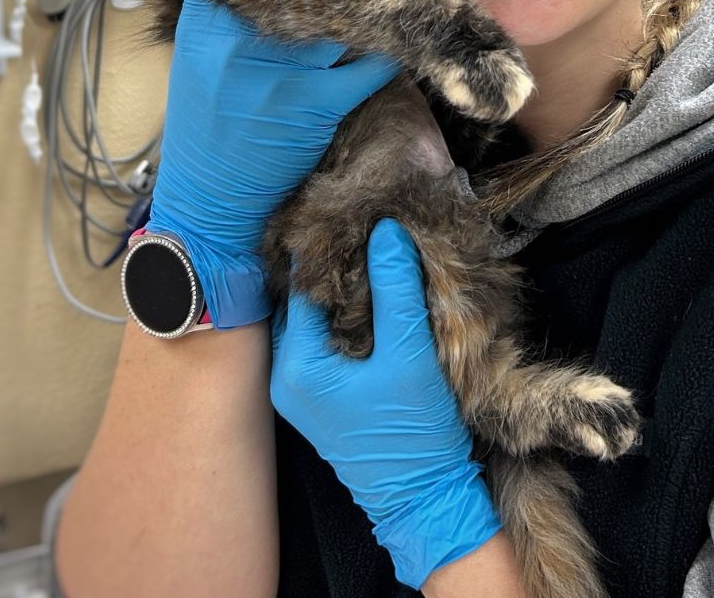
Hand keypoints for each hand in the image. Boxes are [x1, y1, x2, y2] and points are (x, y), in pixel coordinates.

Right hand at [147, 0, 398, 328]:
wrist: (210, 202)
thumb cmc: (206, 126)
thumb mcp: (199, 60)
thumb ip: (224, 11)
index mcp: (204, 25)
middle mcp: (240, 40)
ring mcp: (282, 73)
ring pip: (341, 14)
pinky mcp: (318, 104)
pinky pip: (368, 64)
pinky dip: (385, 50)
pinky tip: (398, 35)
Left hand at [270, 219, 501, 587]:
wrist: (427, 500)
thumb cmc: (414, 433)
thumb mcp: (409, 355)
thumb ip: (396, 290)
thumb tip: (385, 229)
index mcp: (296, 366)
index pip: (305, 286)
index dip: (332, 249)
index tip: (357, 214)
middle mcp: (286, 377)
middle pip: (306, 302)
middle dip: (336, 266)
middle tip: (366, 225)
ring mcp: (303, 390)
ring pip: (317, 320)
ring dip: (343, 290)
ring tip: (373, 250)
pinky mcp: (324, 397)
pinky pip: (327, 340)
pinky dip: (346, 315)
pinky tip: (374, 293)